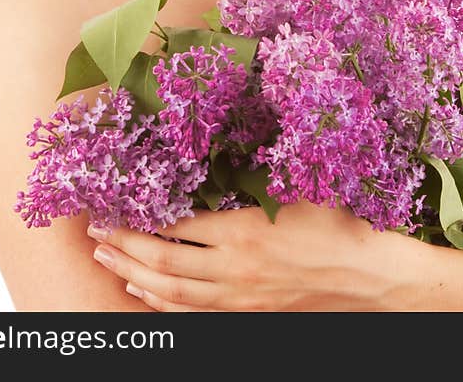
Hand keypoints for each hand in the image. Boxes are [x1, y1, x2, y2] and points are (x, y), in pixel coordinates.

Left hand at [88, 200, 411, 311]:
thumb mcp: (296, 187)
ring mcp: (238, 297)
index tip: (116, 202)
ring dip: (132, 275)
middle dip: (123, 246)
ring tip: (106, 259)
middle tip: (94, 232)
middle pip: (162, 262)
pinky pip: (192, 313)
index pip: (176, 226)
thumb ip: (254, 174)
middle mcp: (233, 269)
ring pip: (170, 293)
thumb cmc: (337, 224)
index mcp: (243, 232)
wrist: (367, 276)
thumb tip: (220, 148)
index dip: (141, 216)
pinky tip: (143, 292)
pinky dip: (161, 304)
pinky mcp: (247, 313)